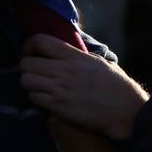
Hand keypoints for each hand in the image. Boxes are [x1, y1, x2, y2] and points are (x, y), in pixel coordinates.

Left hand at [20, 34, 148, 138]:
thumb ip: (76, 54)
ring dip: (29, 83)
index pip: (39, 41)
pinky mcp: (58, 107)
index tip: (31, 52)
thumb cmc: (115, 84)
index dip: (29, 45)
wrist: (125, 110)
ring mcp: (59, 89)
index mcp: (72, 55)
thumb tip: (63, 49)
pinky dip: (35, 98)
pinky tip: (45, 98)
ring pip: (26, 81)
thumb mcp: (96, 61)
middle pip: (26, 63)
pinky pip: (34, 98)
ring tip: (38, 85)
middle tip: (33, 71)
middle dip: (26, 67)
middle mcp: (62, 70)